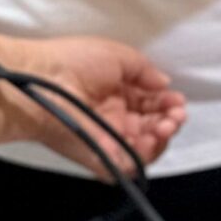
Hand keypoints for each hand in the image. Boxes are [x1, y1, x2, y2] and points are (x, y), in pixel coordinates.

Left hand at [0, 33, 186, 172]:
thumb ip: (143, 70)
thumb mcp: (116, 55)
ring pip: (146, 148)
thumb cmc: (74, 61)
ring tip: (166, 124)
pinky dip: (146, 155)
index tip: (176, 99)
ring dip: (164, 138)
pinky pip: (129, 165)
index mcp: (116, 94)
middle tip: (175, 114)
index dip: (167, 103)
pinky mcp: (101, 157)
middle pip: (152, 127)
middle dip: (171, 121)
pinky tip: (151, 138)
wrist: (44, 80)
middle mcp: (114, 118)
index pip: (150, 104)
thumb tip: (165, 83)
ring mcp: (108, 139)